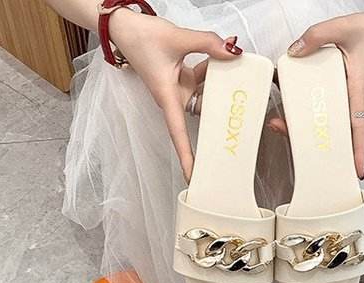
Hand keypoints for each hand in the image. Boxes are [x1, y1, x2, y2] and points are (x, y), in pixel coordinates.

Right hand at [109, 11, 241, 180]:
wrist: (123, 26)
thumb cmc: (140, 38)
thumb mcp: (177, 38)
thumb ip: (207, 44)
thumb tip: (231, 51)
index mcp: (167, 98)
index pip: (179, 134)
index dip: (187, 157)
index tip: (194, 176)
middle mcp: (173, 98)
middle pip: (202, 111)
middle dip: (219, 108)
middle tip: (240, 107)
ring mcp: (178, 89)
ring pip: (205, 92)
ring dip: (217, 80)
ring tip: (230, 64)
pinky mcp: (181, 78)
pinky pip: (202, 79)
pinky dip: (211, 69)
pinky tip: (220, 54)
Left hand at [281, 11, 363, 177]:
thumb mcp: (342, 27)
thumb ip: (317, 36)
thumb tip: (294, 52)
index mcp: (356, 88)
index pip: (359, 124)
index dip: (358, 149)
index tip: (358, 170)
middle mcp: (349, 98)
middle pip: (336, 130)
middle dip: (318, 144)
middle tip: (296, 149)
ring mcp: (341, 97)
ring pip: (324, 121)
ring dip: (302, 129)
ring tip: (278, 126)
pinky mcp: (333, 92)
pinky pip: (319, 108)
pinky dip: (302, 112)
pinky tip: (283, 109)